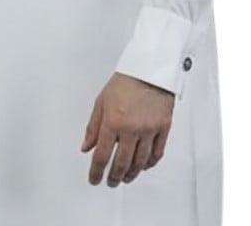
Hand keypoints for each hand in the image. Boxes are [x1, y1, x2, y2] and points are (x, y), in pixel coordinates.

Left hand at [80, 71, 174, 186]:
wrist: (149, 68)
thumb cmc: (126, 81)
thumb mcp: (102, 101)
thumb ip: (93, 126)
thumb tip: (86, 147)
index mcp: (113, 121)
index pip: (102, 155)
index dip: (96, 171)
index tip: (94, 179)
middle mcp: (131, 129)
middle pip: (121, 163)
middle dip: (114, 177)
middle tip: (111, 182)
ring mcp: (149, 130)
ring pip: (140, 163)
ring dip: (131, 174)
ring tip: (125, 178)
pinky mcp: (163, 128)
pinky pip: (157, 154)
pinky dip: (149, 164)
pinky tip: (143, 166)